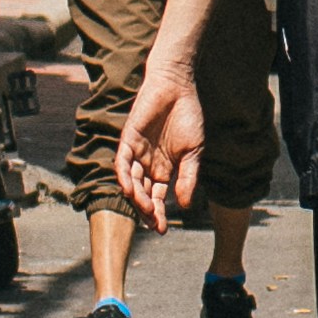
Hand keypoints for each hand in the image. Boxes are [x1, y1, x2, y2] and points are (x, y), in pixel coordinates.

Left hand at [116, 57, 203, 228]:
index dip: (159, 214)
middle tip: (154, 223)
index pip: (158, 197)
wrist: (178, 86)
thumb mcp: (194, 152)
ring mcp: (137, 153)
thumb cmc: (188, 116)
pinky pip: (122, 162)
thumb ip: (188, 177)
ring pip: (132, 182)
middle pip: (143, 194)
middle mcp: (148, 164)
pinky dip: (124, 176)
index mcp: (164, 169)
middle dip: (147, 211)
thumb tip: (185, 206)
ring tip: (147, 209)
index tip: (162, 230)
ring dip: (137, 197)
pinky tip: (129, 188)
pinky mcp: (128, 139)